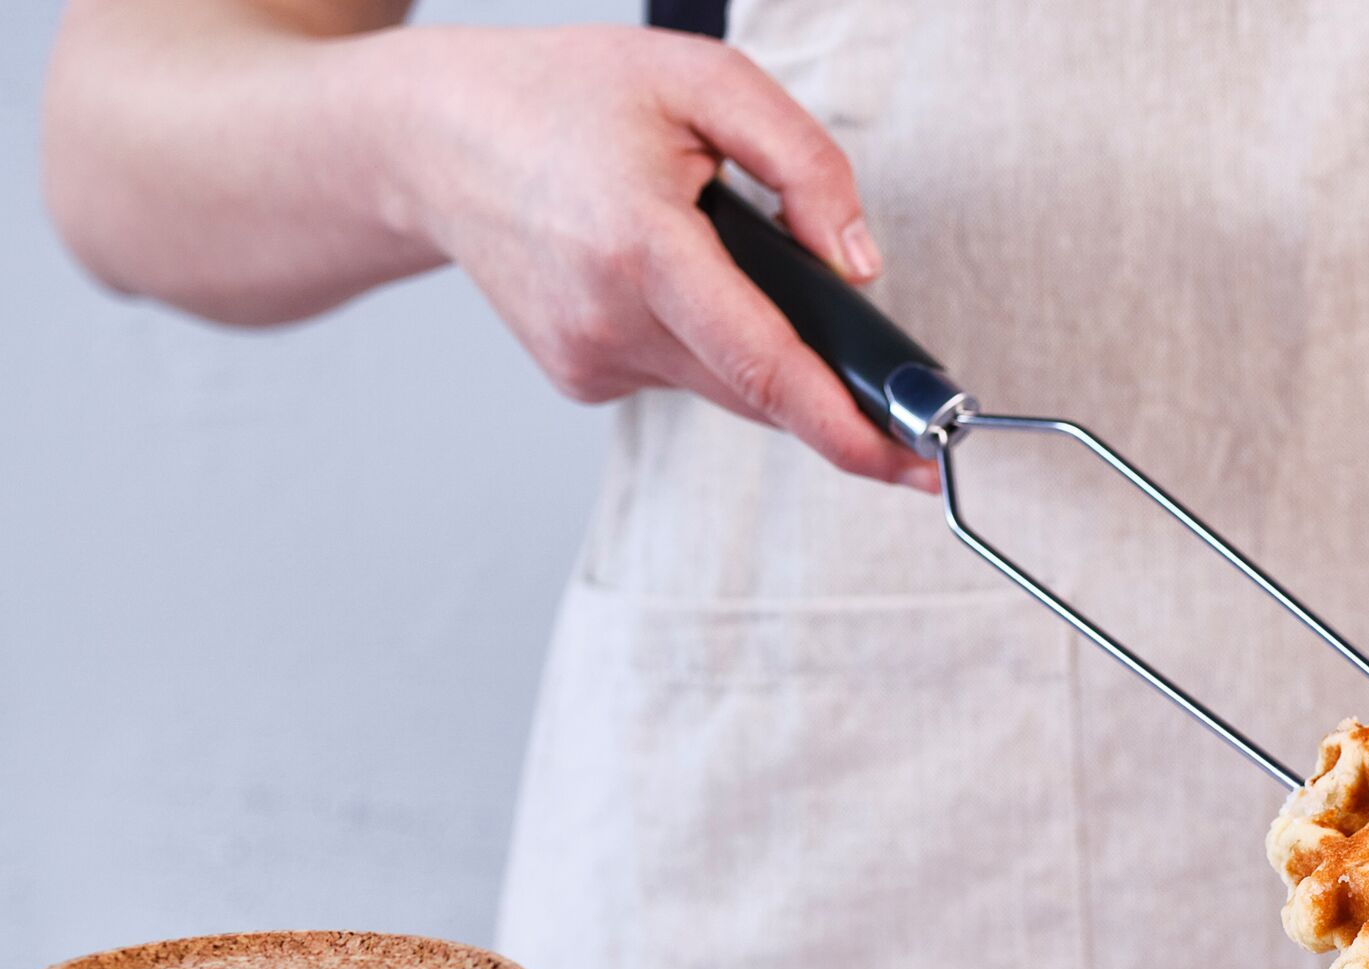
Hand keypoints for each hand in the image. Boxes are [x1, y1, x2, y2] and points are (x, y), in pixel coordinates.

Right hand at [387, 25, 929, 488]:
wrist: (434, 138)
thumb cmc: (566, 96)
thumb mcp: (701, 80)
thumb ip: (801, 161)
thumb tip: (857, 263)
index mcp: (640, 244)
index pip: (763, 361)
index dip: (844, 424)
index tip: (911, 464)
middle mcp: (609, 318)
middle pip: (759, 387)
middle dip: (832, 399)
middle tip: (900, 412)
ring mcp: (589, 359)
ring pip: (724, 385)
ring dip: (758, 350)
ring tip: (724, 262)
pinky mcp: (579, 377)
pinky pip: (681, 374)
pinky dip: (701, 339)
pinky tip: (663, 277)